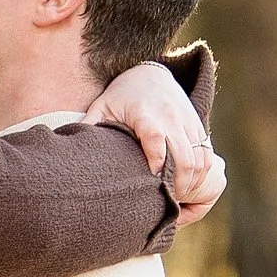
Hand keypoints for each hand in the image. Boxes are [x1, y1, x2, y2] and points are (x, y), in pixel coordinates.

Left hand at [91, 57, 219, 207]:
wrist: (150, 74)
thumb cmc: (121, 96)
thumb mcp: (102, 107)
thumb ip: (89, 126)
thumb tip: (68, 146)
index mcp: (145, 113)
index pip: (154, 136)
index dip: (156, 158)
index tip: (152, 178)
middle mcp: (170, 117)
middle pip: (184, 156)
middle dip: (179, 184)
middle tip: (166, 202)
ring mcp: (187, 123)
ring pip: (201, 160)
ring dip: (192, 184)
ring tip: (177, 199)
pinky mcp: (198, 127)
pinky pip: (208, 156)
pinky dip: (202, 175)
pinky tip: (189, 188)